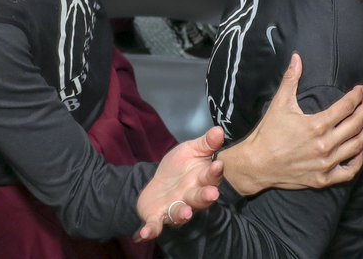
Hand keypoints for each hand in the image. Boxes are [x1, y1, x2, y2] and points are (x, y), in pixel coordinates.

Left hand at [134, 126, 225, 240]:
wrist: (159, 182)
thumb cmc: (180, 166)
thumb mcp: (191, 150)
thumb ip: (205, 143)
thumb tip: (219, 130)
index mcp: (201, 179)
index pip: (211, 177)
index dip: (215, 172)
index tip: (218, 164)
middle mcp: (190, 197)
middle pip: (200, 198)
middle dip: (205, 197)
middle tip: (212, 194)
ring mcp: (174, 207)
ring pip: (180, 213)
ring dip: (183, 214)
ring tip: (186, 213)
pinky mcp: (157, 216)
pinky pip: (155, 225)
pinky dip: (151, 230)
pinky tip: (144, 233)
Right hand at [220, 53, 362, 195]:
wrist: (256, 164)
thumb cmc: (268, 133)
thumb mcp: (279, 104)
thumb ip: (291, 79)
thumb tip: (297, 57)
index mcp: (316, 125)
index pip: (346, 107)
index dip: (357, 96)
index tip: (361, 90)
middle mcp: (324, 145)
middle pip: (355, 125)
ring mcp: (325, 164)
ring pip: (356, 147)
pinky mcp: (322, 179)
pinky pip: (348, 172)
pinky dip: (357, 162)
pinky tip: (359, 151)